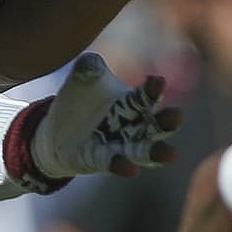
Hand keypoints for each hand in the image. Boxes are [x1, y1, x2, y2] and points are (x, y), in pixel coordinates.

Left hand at [28, 52, 181, 180]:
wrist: (54, 129)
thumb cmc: (79, 100)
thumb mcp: (82, 79)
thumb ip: (89, 68)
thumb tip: (90, 61)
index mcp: (132, 103)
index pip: (147, 96)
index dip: (153, 89)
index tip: (158, 81)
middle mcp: (133, 126)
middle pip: (157, 125)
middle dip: (168, 121)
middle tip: (177, 115)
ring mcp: (120, 146)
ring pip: (145, 150)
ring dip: (157, 152)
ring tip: (172, 153)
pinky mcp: (102, 161)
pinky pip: (115, 164)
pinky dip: (123, 166)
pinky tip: (131, 170)